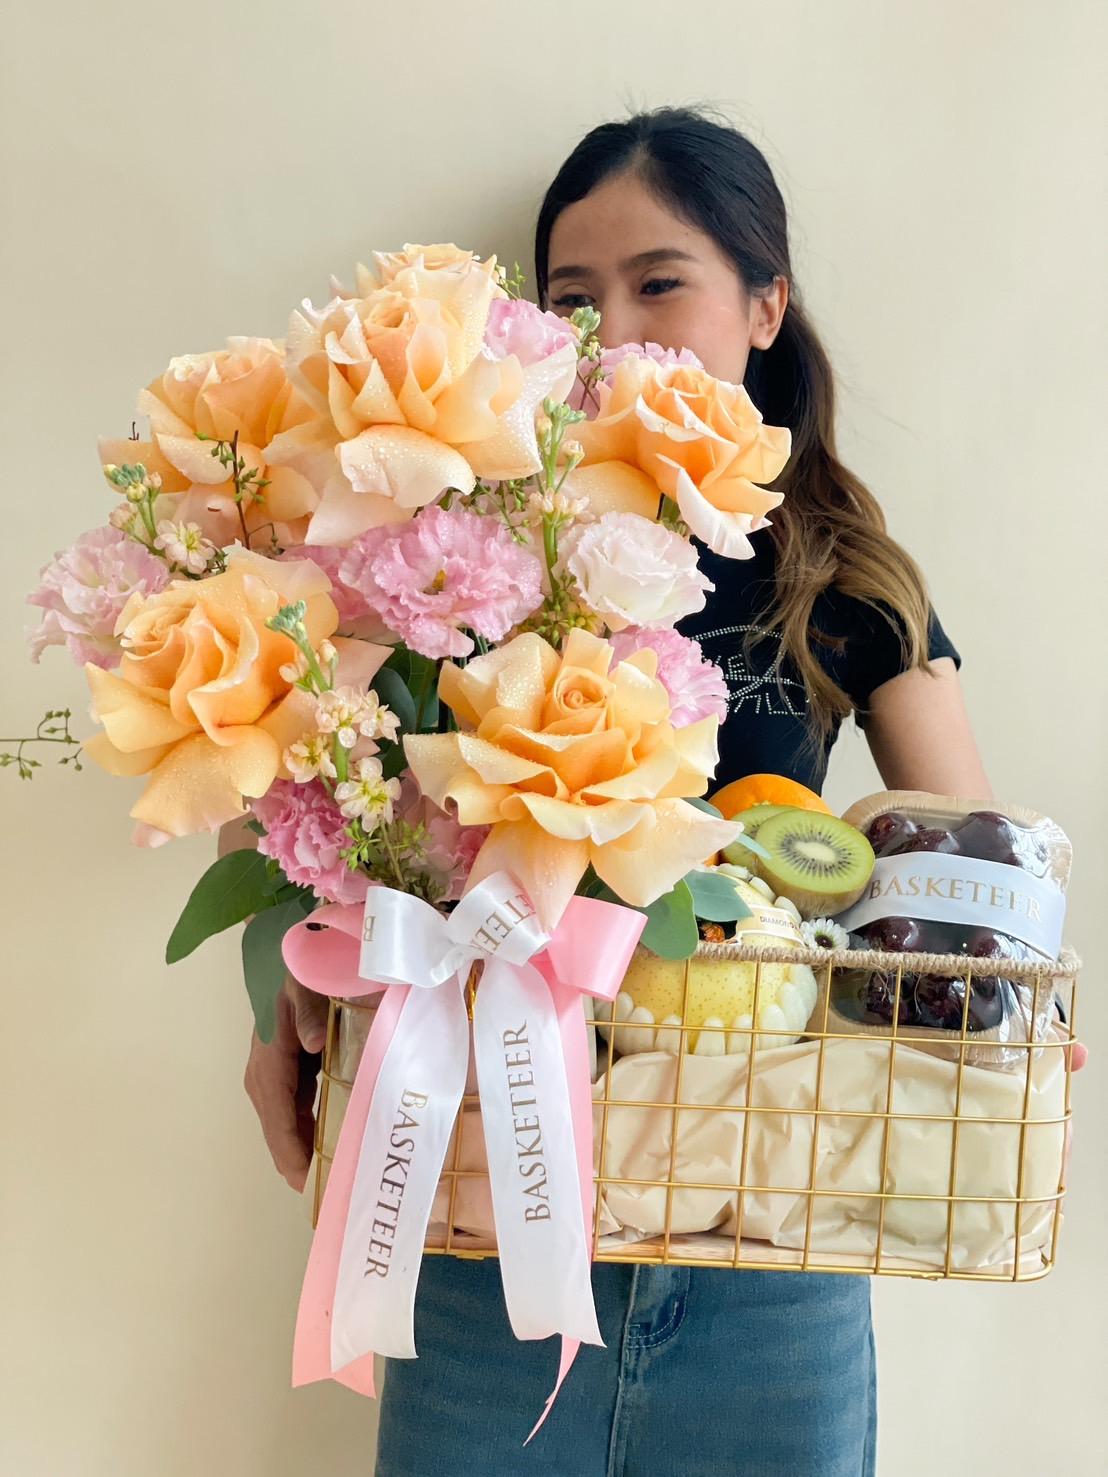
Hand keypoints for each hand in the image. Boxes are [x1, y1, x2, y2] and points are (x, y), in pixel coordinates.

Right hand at [243, 975, 328, 1190]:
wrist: (283, 959)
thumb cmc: (297, 972)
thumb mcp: (304, 985)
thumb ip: (309, 1012)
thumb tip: (311, 1042)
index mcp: (267, 1063)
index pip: (279, 1121)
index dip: (294, 1155)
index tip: (310, 1184)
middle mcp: (262, 1078)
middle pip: (279, 1134)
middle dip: (299, 1167)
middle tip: (329, 1197)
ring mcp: (269, 1079)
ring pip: (284, 1128)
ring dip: (303, 1155)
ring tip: (331, 1183)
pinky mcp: (282, 1076)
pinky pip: (292, 1115)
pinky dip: (306, 1136)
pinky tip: (326, 1150)